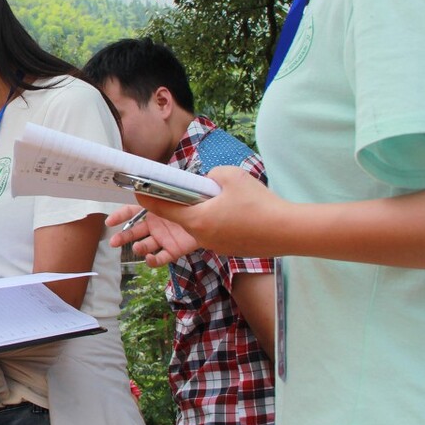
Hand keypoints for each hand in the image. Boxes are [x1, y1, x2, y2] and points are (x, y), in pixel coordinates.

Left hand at [131, 167, 288, 262]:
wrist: (287, 231)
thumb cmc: (258, 203)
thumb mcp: (230, 176)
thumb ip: (210, 176)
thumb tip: (206, 182)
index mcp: (196, 219)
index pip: (163, 209)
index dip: (148, 198)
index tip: (136, 190)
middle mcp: (201, 236)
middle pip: (180, 219)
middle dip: (176, 206)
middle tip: (182, 192)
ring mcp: (215, 245)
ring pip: (198, 226)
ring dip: (199, 214)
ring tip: (217, 201)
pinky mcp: (229, 248)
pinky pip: (215, 233)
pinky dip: (216, 222)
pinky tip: (232, 213)